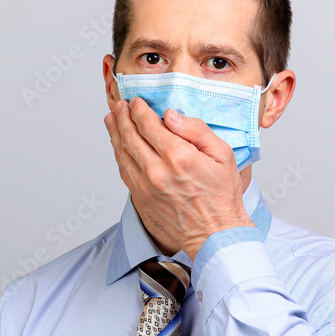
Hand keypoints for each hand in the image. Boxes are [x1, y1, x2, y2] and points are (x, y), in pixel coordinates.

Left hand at [104, 96, 253, 262]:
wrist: (214, 233)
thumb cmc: (222, 195)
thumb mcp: (223, 154)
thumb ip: (196, 130)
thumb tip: (171, 115)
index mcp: (179, 156)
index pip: (148, 125)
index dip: (139, 110)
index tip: (136, 102)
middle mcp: (157, 171)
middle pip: (130, 136)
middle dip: (123, 117)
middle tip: (120, 106)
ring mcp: (146, 187)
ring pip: (122, 153)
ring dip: (115, 133)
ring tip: (112, 119)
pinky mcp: (141, 199)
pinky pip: (124, 171)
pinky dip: (119, 154)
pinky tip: (118, 145)